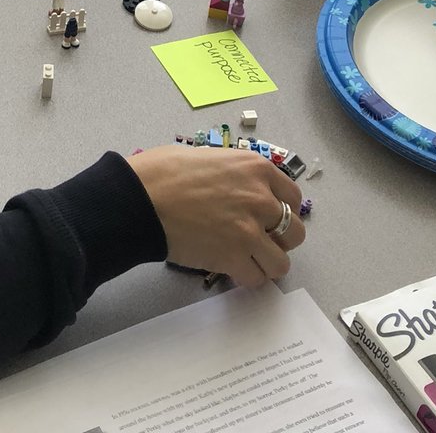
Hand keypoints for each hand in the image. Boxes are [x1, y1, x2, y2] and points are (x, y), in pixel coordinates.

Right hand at [127, 145, 304, 287]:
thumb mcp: (209, 157)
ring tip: (246, 259)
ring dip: (265, 263)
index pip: (293, 196)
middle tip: (258, 240)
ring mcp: (250, 230)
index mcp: (256, 168)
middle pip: (295, 232)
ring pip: (281, 262)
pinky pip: (256, 278)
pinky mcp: (234, 257)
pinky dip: (245, 277)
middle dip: (279, 239)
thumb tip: (236, 187)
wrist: (140, 198)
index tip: (271, 218)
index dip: (282, 209)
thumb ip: (234, 173)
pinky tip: (231, 268)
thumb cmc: (164, 172)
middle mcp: (260, 198)